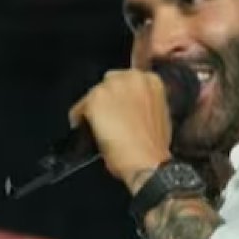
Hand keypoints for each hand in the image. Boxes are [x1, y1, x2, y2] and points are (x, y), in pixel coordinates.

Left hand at [68, 69, 171, 190]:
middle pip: (111, 82)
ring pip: (95, 93)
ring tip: (97, 124)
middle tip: (109, 116)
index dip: (123, 96)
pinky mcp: (96, 99)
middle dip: (109, 98)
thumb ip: (144, 103)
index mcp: (152, 81)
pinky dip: (79, 117)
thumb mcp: (159, 115)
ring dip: (95, 107)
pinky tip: (82, 127)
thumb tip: (130, 107)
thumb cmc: (155, 145)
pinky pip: (80, 106)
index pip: (129, 80)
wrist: (147, 161)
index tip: (119, 106)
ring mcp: (113, 86)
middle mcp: (133, 77)